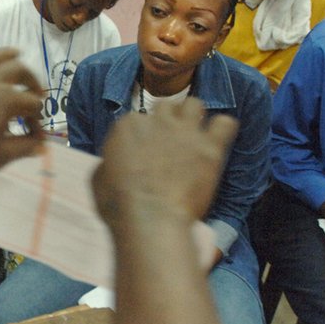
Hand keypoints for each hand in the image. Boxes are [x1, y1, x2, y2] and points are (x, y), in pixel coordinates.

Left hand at [0, 49, 43, 182]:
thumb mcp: (0, 156)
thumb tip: (40, 146)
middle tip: (36, 93)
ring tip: (16, 55)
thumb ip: (23, 147)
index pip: (31, 105)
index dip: (37, 121)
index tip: (35, 138)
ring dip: (6, 55)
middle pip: (18, 70)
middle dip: (31, 81)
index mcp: (5, 99)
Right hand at [92, 98, 238, 227]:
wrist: (150, 219)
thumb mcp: (99, 178)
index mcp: (127, 126)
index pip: (136, 119)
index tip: (142, 152)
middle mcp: (156, 120)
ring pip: (194, 105)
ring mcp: (185, 131)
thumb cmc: (119, 204)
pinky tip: (216, 142)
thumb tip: (117, 162)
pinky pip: (225, 123)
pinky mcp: (210, 147)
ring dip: (193, 117)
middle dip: (166, 121)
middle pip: (165, 108)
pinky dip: (221, 130)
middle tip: (168, 142)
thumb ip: (110, 161)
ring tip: (193, 136)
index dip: (141, 137)